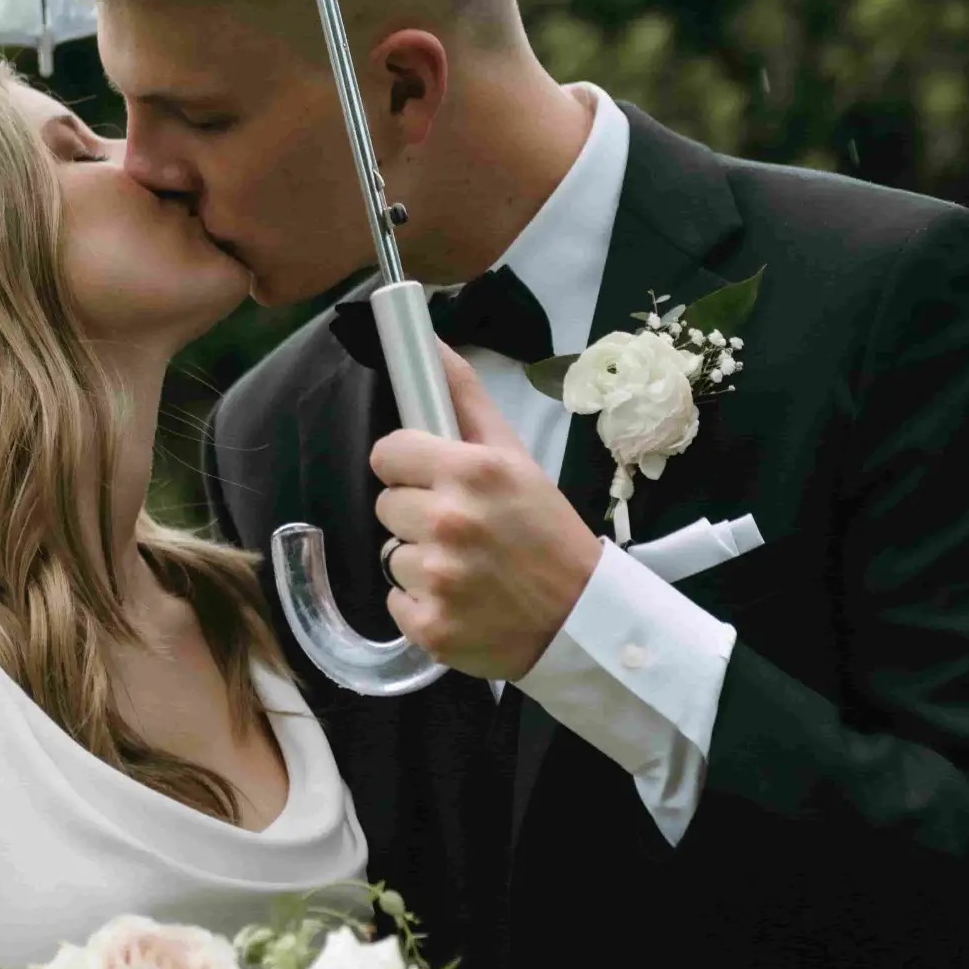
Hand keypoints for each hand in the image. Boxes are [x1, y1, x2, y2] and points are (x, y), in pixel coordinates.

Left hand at [371, 347, 601, 678]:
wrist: (582, 619)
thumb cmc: (547, 532)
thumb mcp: (515, 457)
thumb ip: (464, 398)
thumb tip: (428, 343)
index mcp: (472, 471)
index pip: (388, 453)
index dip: (409, 466)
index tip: (433, 479)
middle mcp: (451, 521)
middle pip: (386, 504)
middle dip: (418, 514)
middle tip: (463, 528)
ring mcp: (438, 577)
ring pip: (390, 553)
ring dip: (421, 561)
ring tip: (466, 567)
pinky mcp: (429, 625)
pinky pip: (395, 600)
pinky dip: (422, 603)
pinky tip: (461, 599)